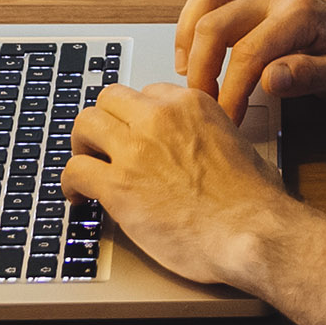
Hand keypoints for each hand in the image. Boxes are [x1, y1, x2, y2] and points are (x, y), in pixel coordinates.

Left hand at [64, 81, 294, 289]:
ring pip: (85, 125)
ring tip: (85, 164)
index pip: (146, 93)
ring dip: (81, 145)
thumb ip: (208, 135)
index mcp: (189, 105)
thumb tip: (198, 149)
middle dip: (104, 121)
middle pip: (108, 100)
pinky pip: (75, 170)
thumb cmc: (254, 200)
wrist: (252, 231)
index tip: (135, 133)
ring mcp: (134, 149)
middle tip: (102, 144)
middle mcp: (158, 118)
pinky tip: (77, 196)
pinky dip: (70, 183)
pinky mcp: (117, 185)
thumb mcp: (236, 144)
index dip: (137, 116)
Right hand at [173, 0, 325, 118]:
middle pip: (217, 23)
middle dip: (202, 70)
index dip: (232, 91)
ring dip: (189, 38)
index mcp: (301, 12)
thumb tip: (271, 79)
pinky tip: (193, 54)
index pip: (249, 52)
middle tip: (204, 107)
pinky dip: (193, 23)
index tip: (227, 120)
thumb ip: (311, 76)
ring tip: (190, 77)